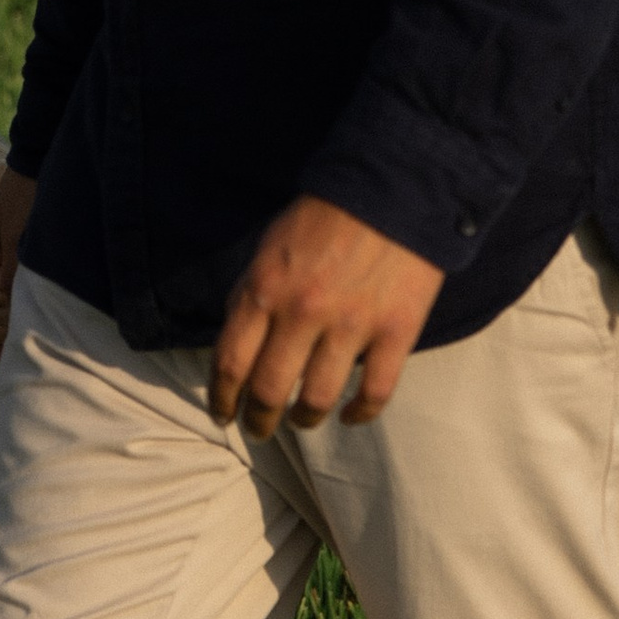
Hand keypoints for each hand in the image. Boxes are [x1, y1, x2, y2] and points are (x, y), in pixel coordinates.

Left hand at [208, 197, 444, 438]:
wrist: (394, 188)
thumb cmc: (324, 216)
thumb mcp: (269, 246)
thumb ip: (250, 293)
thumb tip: (235, 344)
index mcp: (265, 288)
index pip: (230, 362)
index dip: (222, 398)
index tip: (222, 414)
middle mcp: (303, 312)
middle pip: (270, 389)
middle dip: (259, 419)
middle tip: (258, 429)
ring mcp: (351, 325)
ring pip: (318, 399)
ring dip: (305, 419)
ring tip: (301, 421)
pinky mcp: (396, 332)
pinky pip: (374, 392)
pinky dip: (359, 414)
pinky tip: (349, 417)